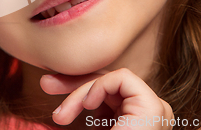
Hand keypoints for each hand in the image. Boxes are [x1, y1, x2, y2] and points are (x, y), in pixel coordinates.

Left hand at [40, 68, 173, 128]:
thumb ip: (78, 114)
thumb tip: (50, 94)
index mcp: (136, 122)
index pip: (107, 94)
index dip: (77, 89)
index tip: (47, 88)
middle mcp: (149, 115)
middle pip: (109, 85)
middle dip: (73, 84)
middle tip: (44, 85)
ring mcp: (156, 111)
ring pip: (111, 80)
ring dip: (80, 92)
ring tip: (62, 116)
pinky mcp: (153, 108)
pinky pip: (123, 78)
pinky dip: (100, 86)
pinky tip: (88, 104)